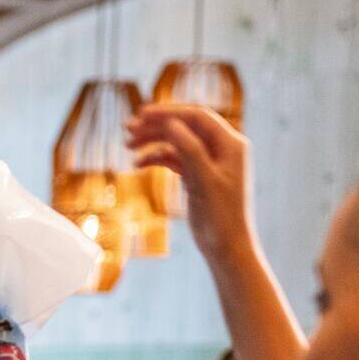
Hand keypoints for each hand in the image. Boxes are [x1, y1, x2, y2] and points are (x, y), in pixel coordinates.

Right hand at [124, 104, 255, 262]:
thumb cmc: (222, 216)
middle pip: (185, 126)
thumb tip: (172, 123)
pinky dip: (157, 158)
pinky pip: (174, 158)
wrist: (226, 247)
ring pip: (177, 141)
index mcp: (230, 144)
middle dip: (157, 126)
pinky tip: (139, 164)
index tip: (141, 115)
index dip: (169, 112)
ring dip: (153, 141)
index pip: (197, 116)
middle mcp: (221, 148)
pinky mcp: (197, 175)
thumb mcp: (204, 181)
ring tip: (129, 146)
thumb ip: (190, 150)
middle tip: (128, 129)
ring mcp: (208, 161)